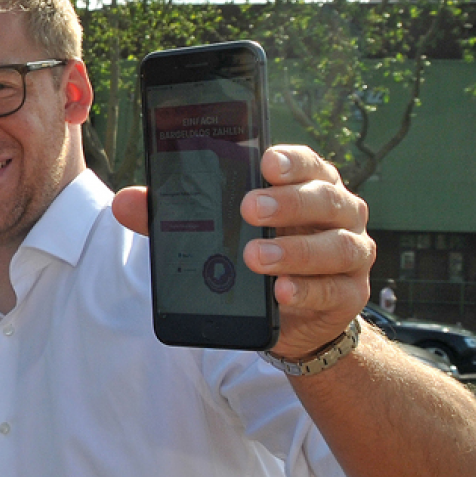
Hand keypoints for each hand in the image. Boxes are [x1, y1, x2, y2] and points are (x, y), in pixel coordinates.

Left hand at [112, 145, 372, 357]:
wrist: (292, 316)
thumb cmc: (254, 257)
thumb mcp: (215, 234)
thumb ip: (174, 217)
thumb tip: (124, 203)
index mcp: (307, 186)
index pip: (306, 163)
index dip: (290, 160)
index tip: (265, 161)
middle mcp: (338, 213)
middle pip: (324, 198)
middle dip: (287, 202)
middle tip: (248, 209)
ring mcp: (351, 252)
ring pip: (337, 244)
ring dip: (295, 250)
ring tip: (256, 258)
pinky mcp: (350, 293)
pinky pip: (335, 289)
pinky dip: (308, 290)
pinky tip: (282, 292)